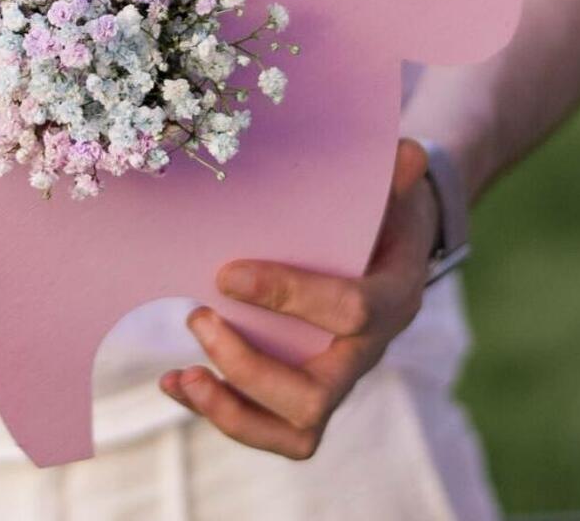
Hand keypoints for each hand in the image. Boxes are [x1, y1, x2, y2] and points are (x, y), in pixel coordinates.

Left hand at [159, 138, 438, 459]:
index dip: (289, 296)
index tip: (225, 274)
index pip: (351, 312)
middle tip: (197, 318)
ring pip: (294, 428)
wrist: (391, 254)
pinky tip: (176, 381)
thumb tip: (403, 150)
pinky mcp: (308, 394)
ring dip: (230, 409)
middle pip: (316, 395)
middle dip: (248, 367)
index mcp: (393, 299)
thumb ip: (396, 177)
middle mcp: (367, 353)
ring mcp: (338, 381)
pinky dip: (220, 411)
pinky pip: (270, 426)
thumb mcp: (395, 192)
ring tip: (182, 374)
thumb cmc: (384, 217)